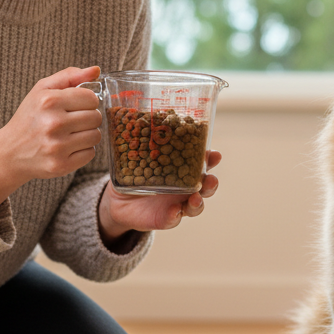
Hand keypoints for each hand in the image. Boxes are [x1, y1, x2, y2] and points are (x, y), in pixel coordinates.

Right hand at [0, 66, 102, 210]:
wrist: (9, 152)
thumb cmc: (29, 117)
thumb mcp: (42, 90)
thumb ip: (69, 76)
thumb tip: (96, 70)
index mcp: (49, 101)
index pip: (91, 98)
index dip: (87, 101)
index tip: (76, 105)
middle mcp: (53, 123)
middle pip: (95, 117)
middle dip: (88, 118)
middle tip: (73, 121)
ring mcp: (57, 146)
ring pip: (96, 136)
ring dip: (87, 134)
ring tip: (71, 134)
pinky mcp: (61, 165)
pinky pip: (90, 154)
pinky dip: (83, 150)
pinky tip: (69, 147)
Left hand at [99, 150, 221, 240]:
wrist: (119, 200)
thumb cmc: (132, 172)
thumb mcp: (135, 155)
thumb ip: (139, 141)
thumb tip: (131, 114)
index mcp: (183, 169)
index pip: (201, 163)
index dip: (211, 159)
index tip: (215, 154)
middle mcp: (185, 187)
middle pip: (206, 186)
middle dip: (211, 182)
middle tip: (210, 179)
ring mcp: (177, 204)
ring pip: (196, 205)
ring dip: (199, 202)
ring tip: (196, 198)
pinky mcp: (166, 218)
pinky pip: (173, 219)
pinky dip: (175, 215)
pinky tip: (174, 211)